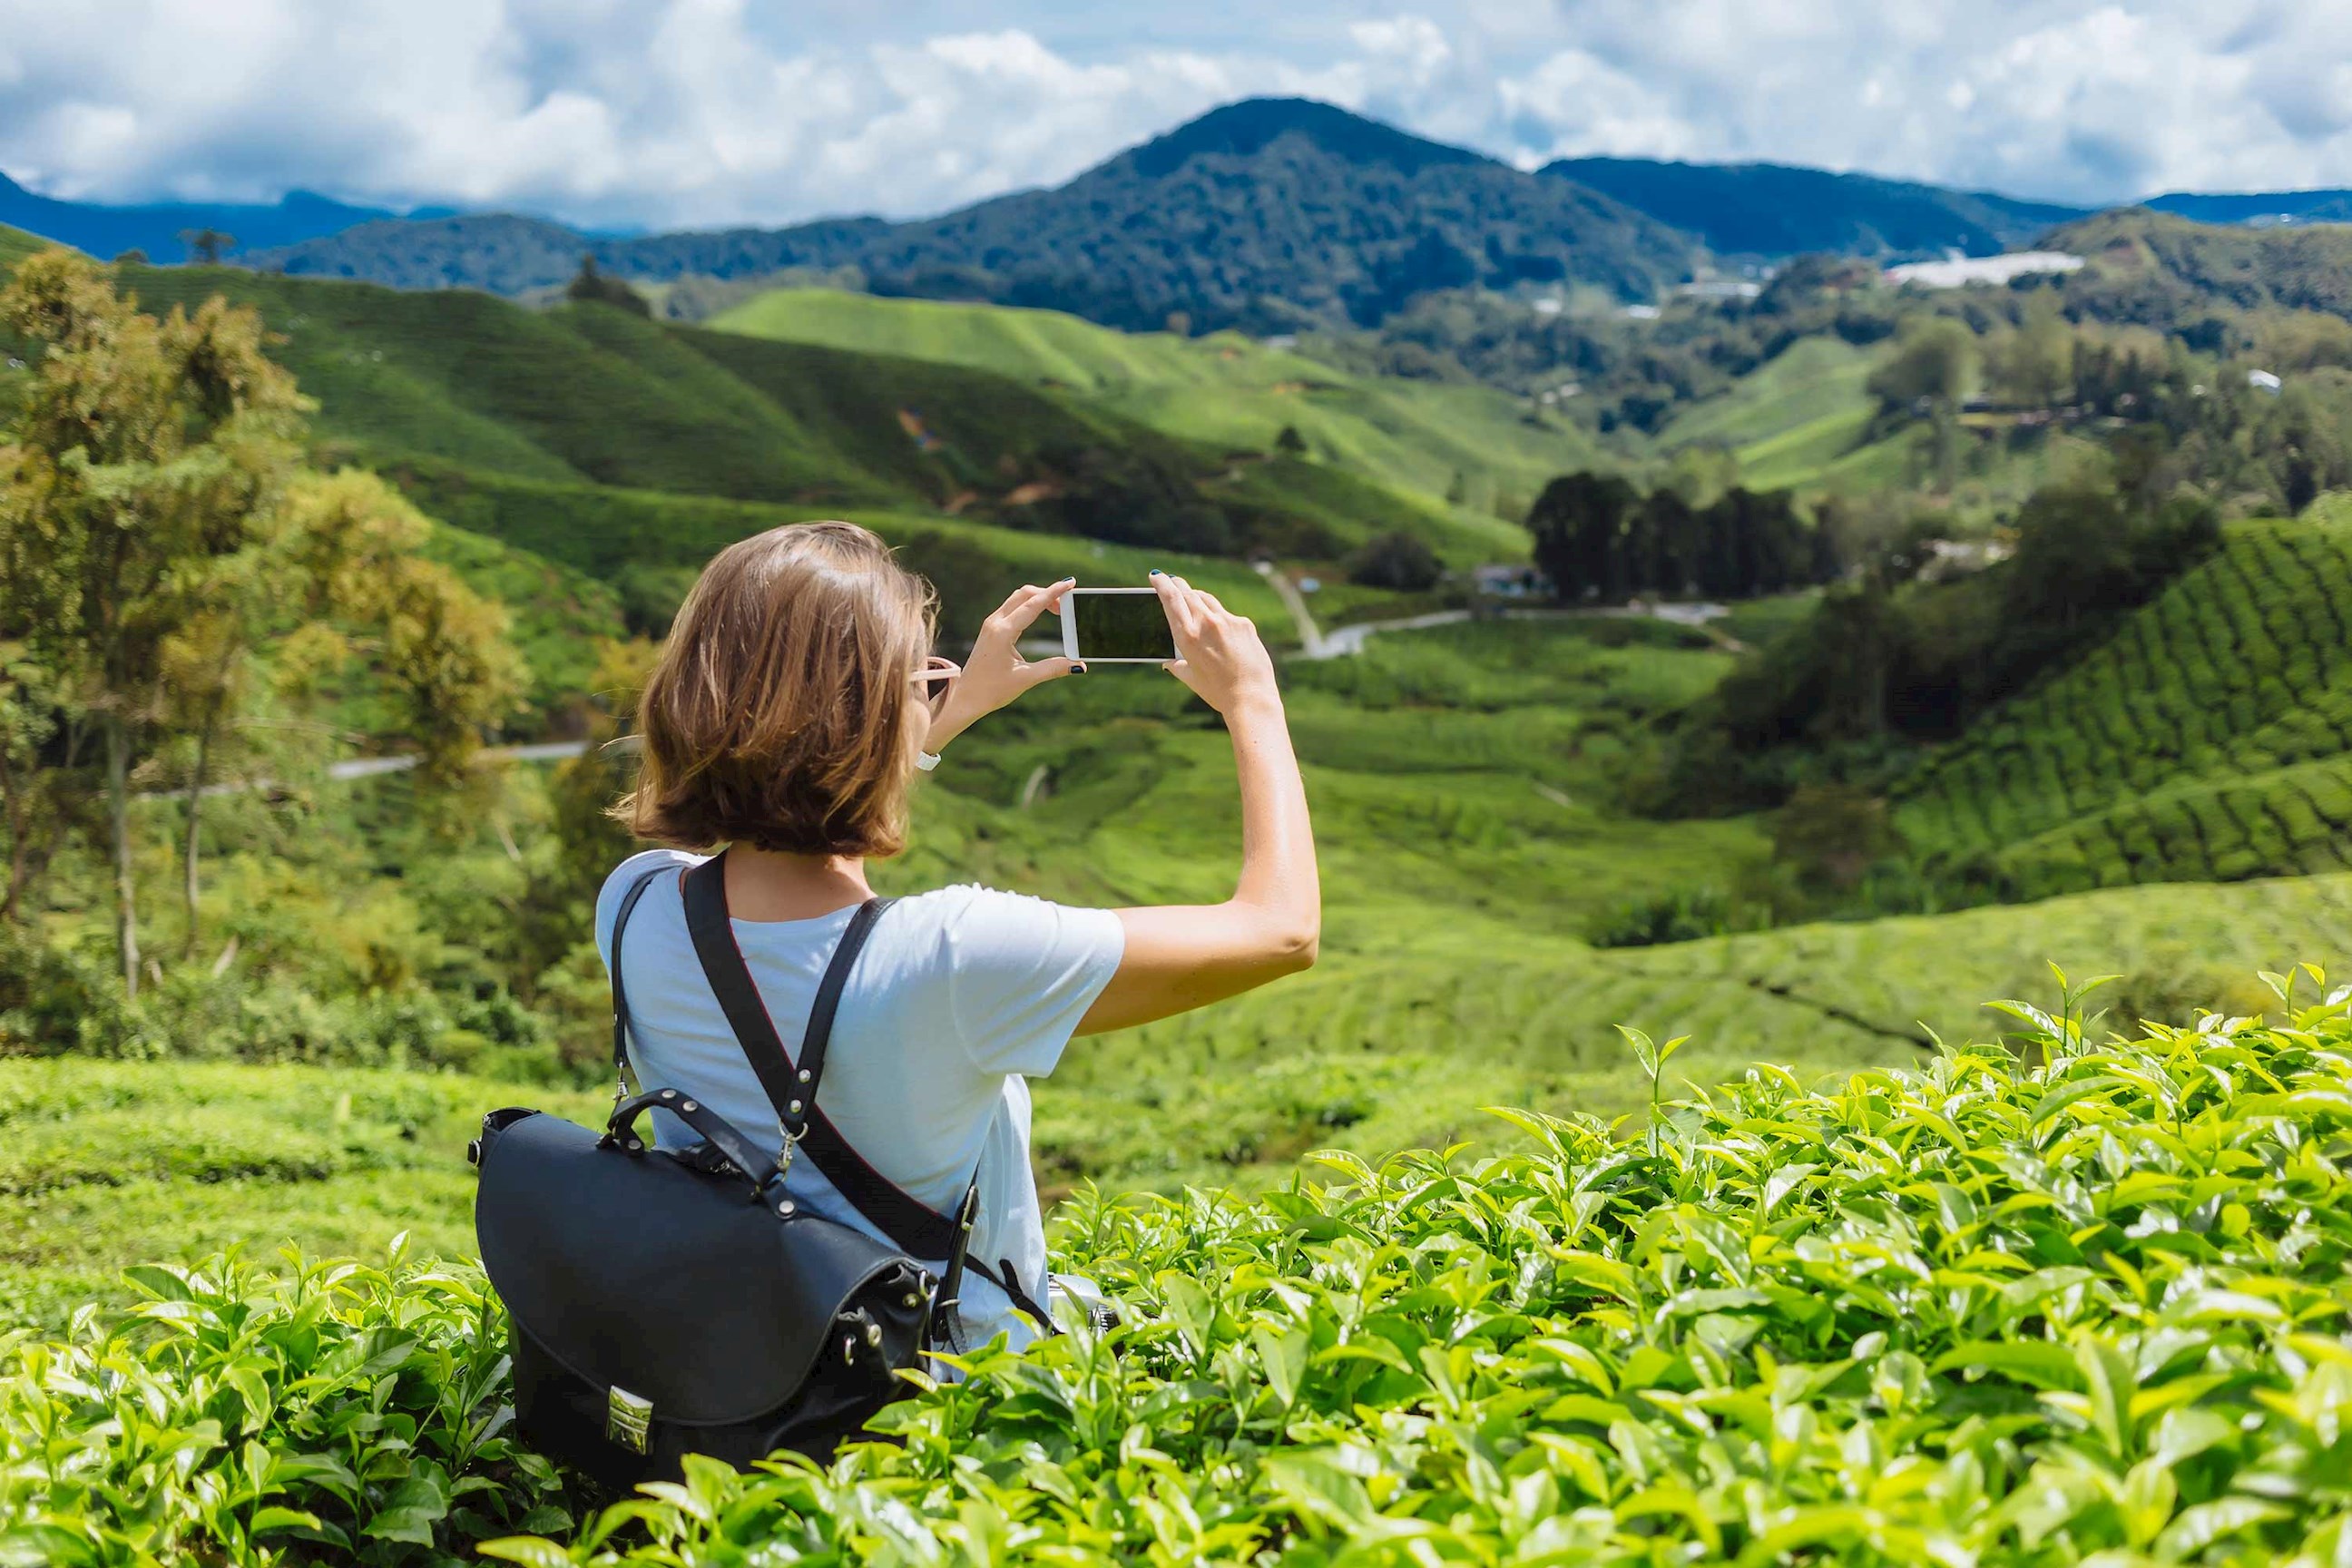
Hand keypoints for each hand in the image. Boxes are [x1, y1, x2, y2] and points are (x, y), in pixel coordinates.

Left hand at [926, 579, 1079, 750]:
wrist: (965, 697)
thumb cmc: (992, 690)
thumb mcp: (1026, 679)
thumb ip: (1053, 669)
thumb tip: (1079, 665)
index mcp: (1002, 632)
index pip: (1033, 605)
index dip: (1054, 592)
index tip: (1070, 582)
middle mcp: (995, 623)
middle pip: (1025, 594)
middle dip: (1048, 593)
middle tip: (1068, 602)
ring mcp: (991, 624)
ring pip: (1017, 598)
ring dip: (1038, 598)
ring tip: (1058, 608)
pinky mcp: (991, 628)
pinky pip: (1012, 607)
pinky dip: (1029, 605)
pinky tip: (1040, 612)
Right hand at [1153, 571, 1280, 716]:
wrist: (1251, 697)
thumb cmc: (1217, 691)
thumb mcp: (1191, 678)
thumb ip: (1176, 665)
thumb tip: (1167, 662)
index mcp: (1187, 636)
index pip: (1171, 599)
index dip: (1162, 583)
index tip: (1156, 576)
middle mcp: (1207, 623)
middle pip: (1188, 593)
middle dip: (1177, 585)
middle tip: (1171, 580)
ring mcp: (1228, 621)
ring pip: (1207, 600)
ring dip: (1197, 597)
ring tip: (1192, 599)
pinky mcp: (1245, 624)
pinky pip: (1227, 615)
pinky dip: (1219, 618)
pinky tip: (1220, 631)